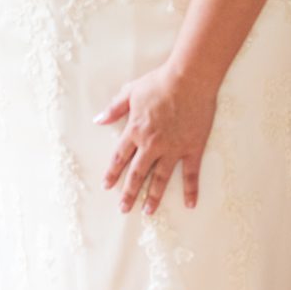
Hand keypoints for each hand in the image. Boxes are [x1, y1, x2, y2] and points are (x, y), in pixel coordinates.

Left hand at [94, 63, 217, 214]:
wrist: (189, 78)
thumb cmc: (160, 82)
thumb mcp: (131, 91)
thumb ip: (114, 108)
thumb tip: (98, 120)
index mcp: (136, 131)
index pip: (120, 157)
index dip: (112, 173)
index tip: (107, 186)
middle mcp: (152, 145)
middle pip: (137, 173)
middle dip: (129, 192)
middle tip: (123, 208)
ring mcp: (173, 149)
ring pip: (161, 178)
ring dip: (153, 196)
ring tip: (148, 211)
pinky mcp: (192, 148)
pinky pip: (191, 174)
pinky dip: (191, 190)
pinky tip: (190, 204)